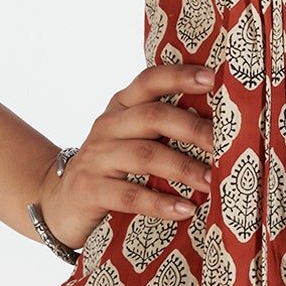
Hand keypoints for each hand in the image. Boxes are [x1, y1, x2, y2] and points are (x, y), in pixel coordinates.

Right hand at [37, 62, 215, 251]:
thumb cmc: (113, 167)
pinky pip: (129, 195)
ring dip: (184, 169)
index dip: (180, 76)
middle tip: (227, 145)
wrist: (59, 202)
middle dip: (194, 129)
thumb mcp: (131, 138)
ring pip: (145, 155)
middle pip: (154, 116)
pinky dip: (160, 203)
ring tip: (213, 182)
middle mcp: (108, 125)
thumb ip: (164, 126)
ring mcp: (96, 157)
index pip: (150, 80)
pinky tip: (185, 209)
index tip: (212, 79)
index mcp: (122, 106)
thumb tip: (223, 125)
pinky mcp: (89, 190)